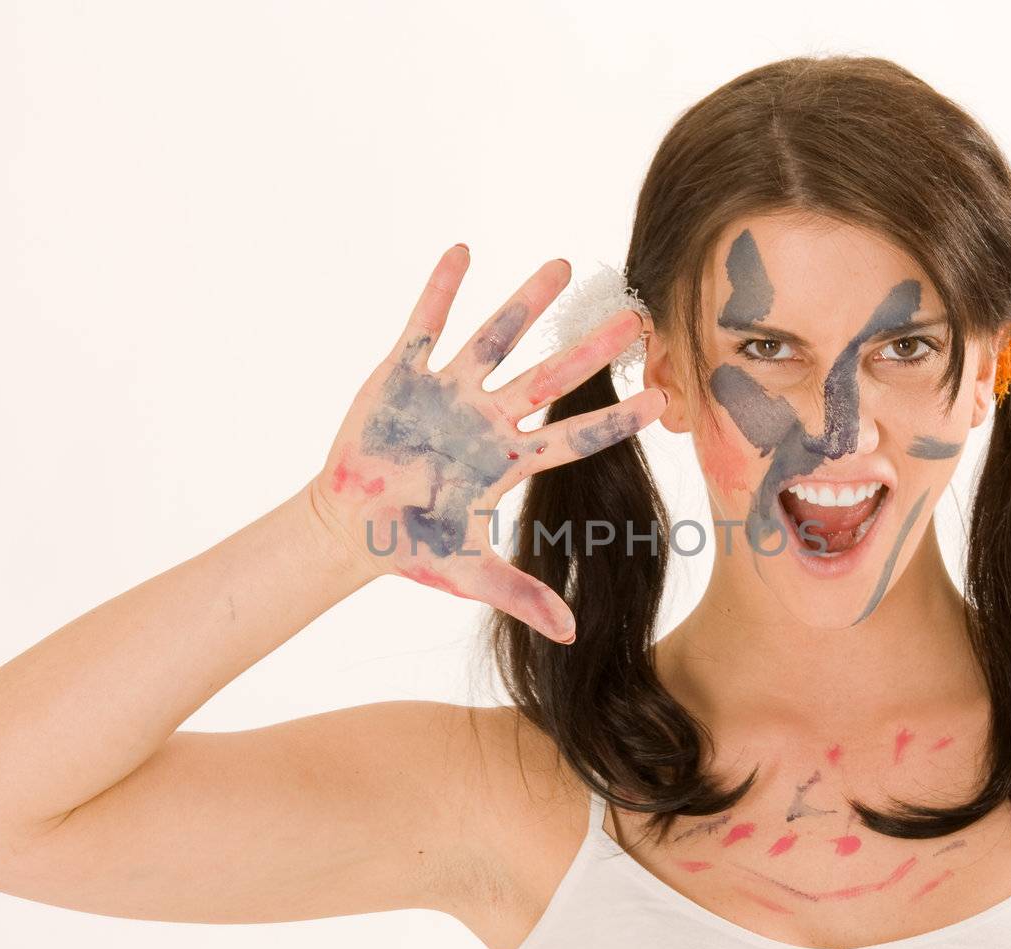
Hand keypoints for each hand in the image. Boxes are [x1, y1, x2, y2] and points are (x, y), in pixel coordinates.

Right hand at [307, 245, 665, 643]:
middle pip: (550, 377)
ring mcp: (449, 392)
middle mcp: (488, 419)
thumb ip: (520, 594)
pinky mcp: (404, 373)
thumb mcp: (467, 574)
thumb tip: (571, 634)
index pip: (574, 437)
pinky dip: (441, 291)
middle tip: (636, 317)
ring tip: (563, 265)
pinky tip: (463, 252)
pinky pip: (426, 325)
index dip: (616, 419)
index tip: (662, 397)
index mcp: (507, 462)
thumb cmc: (409, 548)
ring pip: (497, 339)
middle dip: (591, 350)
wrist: (349, 528)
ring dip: (526, 304)